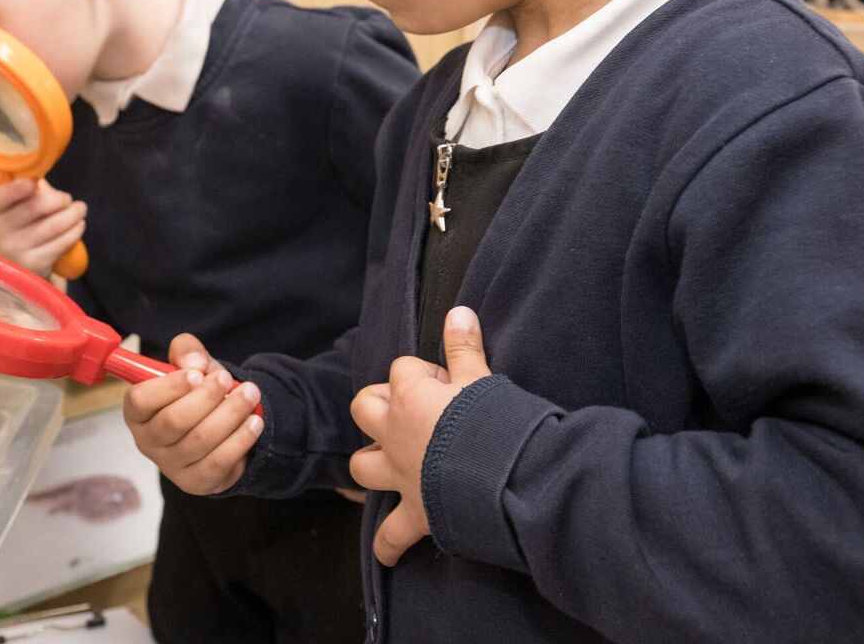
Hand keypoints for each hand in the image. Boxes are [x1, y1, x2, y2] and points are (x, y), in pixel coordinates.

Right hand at [0, 178, 85, 275]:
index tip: (33, 182)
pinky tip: (78, 226)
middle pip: (35, 207)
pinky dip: (75, 231)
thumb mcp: (18, 208)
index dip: (15, 189)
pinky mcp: (34, 265)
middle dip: (59, 199)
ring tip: (80, 210)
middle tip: (67, 199)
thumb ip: (31, 190)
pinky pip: (61, 243)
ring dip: (73, 214)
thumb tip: (43, 179)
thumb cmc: (23, 227)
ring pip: (53, 225)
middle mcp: (0, 231)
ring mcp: (16, 250)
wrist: (18, 267)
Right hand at [123, 332, 262, 494]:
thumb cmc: (195, 393)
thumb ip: (186, 351)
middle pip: (173, 421)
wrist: (219, 426)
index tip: (196, 374)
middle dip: (206, 398)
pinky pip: (218, 462)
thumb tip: (196, 363)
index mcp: (137, 412)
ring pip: (200, 440)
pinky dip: (240, 440)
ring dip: (230, 414)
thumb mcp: (190, 365)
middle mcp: (148, 441)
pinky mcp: (194, 482)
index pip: (140, 401)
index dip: (168, 387)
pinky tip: (254, 422)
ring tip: (250, 394)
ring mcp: (170, 465)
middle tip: (226, 379)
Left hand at [348, 306, 492, 565]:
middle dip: (381, 407)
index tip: (453, 385)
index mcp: (411, 397)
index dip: (425, 375)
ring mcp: (400, 474)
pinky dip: (387, 544)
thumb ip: (464, 347)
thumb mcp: (481, 378)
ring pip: (361, 464)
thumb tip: (457, 311)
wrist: (501, 475)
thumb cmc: (494, 423)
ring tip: (390, 463)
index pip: (403, 370)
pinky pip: (390, 534)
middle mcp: (396, 434)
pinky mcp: (415, 512)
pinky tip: (388, 553)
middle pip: (365, 408)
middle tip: (416, 414)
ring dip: (371, 463)